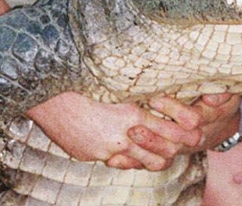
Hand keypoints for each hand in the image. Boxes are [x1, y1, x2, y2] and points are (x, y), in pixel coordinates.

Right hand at [27, 91, 204, 170]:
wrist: (45, 92)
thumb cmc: (79, 80)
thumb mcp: (114, 83)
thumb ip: (136, 92)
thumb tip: (156, 92)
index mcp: (130, 113)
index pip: (168, 131)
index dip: (184, 132)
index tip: (196, 129)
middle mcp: (120, 135)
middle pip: (159, 155)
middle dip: (173, 150)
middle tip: (184, 143)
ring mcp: (104, 149)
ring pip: (138, 162)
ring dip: (148, 156)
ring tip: (154, 146)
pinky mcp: (88, 154)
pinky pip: (112, 159)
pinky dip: (121, 154)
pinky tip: (122, 144)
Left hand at [129, 93, 241, 157]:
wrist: (221, 124)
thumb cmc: (220, 101)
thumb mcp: (227, 92)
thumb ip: (221, 93)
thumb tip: (210, 99)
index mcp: (207, 118)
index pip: (191, 119)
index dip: (172, 110)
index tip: (154, 99)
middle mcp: (193, 136)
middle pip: (174, 143)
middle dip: (153, 137)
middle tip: (133, 128)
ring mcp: (181, 147)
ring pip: (163, 156)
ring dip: (144, 149)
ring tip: (127, 137)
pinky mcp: (169, 152)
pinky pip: (153, 162)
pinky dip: (135, 162)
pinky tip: (117, 159)